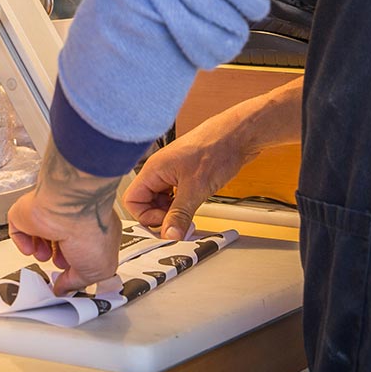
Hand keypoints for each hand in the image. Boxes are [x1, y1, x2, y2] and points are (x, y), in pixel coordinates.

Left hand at [8, 145, 121, 294]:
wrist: (66, 210)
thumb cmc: (89, 230)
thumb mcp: (98, 271)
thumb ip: (79, 283)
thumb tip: (66, 289)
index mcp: (92, 226)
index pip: (81, 245)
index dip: (74, 263)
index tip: (69, 276)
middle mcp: (70, 217)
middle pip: (58, 241)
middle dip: (56, 258)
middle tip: (57, 263)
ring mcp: (48, 213)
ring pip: (38, 235)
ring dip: (40, 252)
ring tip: (45, 255)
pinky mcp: (27, 212)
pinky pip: (19, 230)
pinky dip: (23, 243)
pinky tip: (32, 248)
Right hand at [123, 78, 302, 238]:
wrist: (238, 136)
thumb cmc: (216, 149)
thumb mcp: (195, 188)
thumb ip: (179, 214)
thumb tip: (169, 235)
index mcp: (153, 170)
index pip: (132, 200)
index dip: (146, 216)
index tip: (165, 223)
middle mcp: (159, 171)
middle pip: (146, 202)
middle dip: (161, 216)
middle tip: (179, 223)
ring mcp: (172, 173)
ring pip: (161, 201)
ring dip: (173, 212)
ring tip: (188, 215)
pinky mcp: (185, 176)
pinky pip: (175, 196)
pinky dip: (183, 205)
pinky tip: (194, 206)